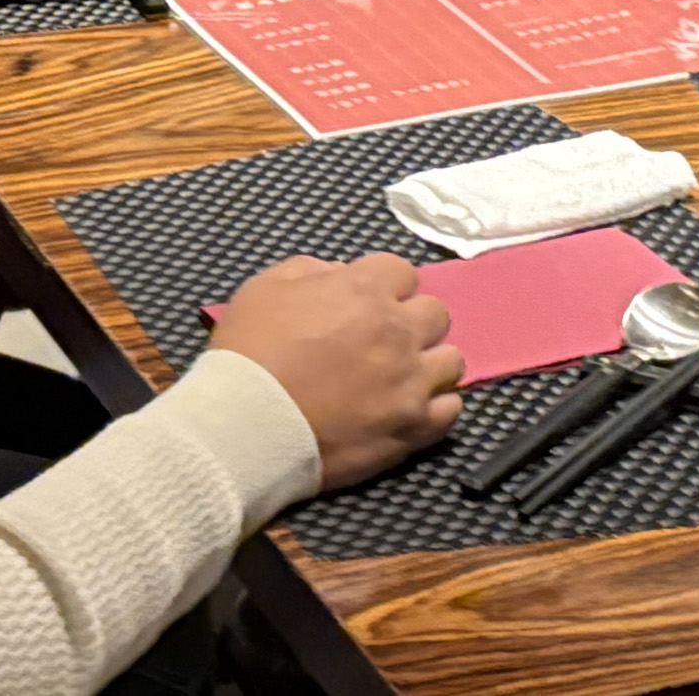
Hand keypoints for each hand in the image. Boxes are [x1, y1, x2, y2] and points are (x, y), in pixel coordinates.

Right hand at [207, 253, 463, 490]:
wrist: (246, 425)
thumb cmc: (250, 352)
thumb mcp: (265, 287)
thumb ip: (311, 270)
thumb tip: (341, 274)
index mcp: (364, 290)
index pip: (403, 271)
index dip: (383, 285)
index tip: (365, 303)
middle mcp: (397, 331)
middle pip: (436, 313)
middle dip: (412, 320)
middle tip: (383, 340)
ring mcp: (411, 382)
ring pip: (452, 360)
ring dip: (429, 363)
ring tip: (400, 377)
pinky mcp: (414, 428)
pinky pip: (452, 409)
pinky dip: (436, 406)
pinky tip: (410, 408)